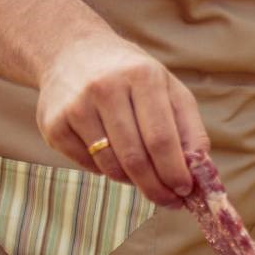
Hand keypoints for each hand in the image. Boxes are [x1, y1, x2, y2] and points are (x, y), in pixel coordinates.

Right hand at [37, 34, 209, 206]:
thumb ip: (189, 128)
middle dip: (156, 186)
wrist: (72, 53)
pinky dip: (105, 170)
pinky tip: (112, 156)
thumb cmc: (132, 77)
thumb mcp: (167, 88)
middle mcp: (105, 88)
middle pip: (135, 156)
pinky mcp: (53, 124)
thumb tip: (201, 172)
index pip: (162, 137)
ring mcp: (75, 106)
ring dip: (131, 180)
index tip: (185, 191)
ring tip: (143, 176)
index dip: (174, 170)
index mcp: (142, 76)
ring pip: (110, 164)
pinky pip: (86, 164)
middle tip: (168, 201)